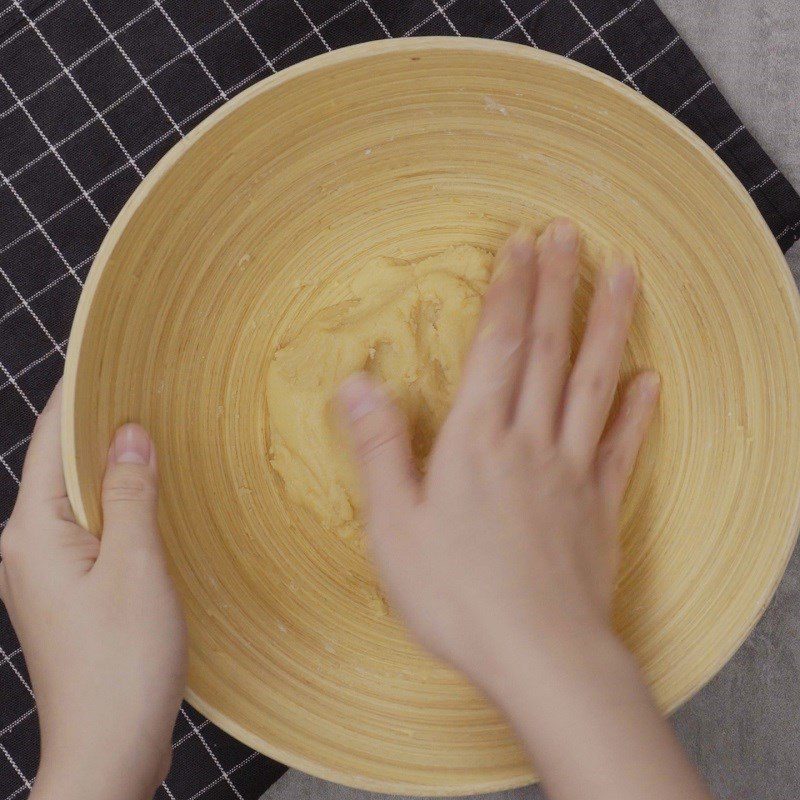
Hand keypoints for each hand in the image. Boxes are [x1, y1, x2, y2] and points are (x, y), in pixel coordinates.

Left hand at [0, 383, 185, 799]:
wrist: (109, 751)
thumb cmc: (121, 665)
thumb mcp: (136, 566)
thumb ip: (129, 493)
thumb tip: (128, 434)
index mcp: (33, 533)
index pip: (51, 441)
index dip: (78, 396)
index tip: (106, 356)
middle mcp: (28, 548)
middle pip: (62, 467)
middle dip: (103, 428)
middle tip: (150, 391)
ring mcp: (47, 573)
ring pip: (81, 500)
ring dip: (115, 468)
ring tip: (157, 437)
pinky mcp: (70, 593)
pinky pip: (92, 530)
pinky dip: (120, 506)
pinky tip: (151, 500)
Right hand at [338, 218, 655, 682]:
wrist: (539, 654)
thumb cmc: (458, 595)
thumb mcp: (394, 527)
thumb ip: (379, 449)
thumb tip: (356, 384)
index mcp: (475, 441)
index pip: (497, 348)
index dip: (508, 292)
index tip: (520, 245)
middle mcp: (529, 441)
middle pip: (549, 349)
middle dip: (558, 286)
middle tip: (570, 233)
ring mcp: (571, 470)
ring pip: (594, 382)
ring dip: (609, 325)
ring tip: (624, 276)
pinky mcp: (599, 506)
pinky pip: (620, 446)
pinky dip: (638, 411)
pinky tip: (652, 381)